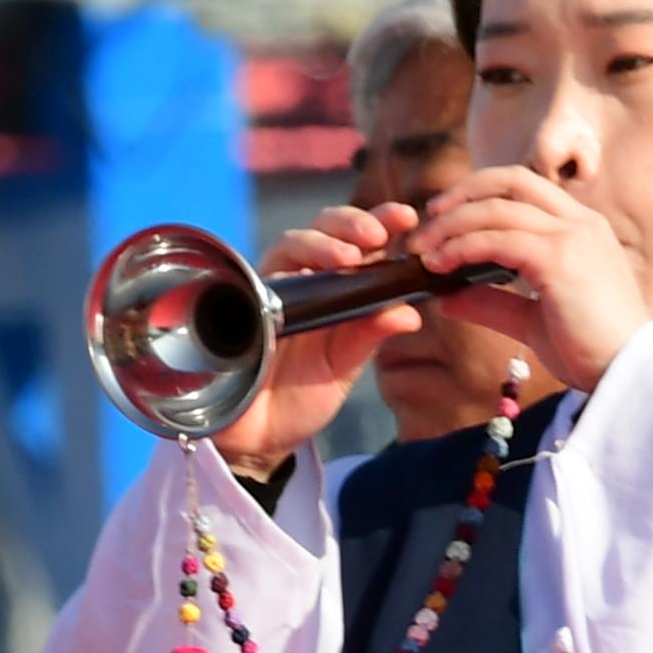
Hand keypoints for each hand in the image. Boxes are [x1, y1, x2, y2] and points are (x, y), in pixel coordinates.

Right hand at [213, 204, 429, 473]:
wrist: (260, 434)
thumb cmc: (303, 394)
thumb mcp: (345, 366)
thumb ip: (371, 335)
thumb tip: (411, 313)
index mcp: (337, 287)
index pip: (359, 241)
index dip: (380, 221)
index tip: (406, 218)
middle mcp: (304, 279)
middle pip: (323, 228)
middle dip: (350, 222)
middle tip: (376, 235)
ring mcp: (271, 289)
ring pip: (290, 243)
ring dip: (319, 243)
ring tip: (346, 257)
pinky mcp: (241, 305)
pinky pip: (255, 276)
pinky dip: (277, 272)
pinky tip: (297, 278)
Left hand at [414, 168, 649, 393]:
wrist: (627, 374)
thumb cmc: (591, 351)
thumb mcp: (533, 321)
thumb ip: (493, 303)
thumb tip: (446, 297)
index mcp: (582, 228)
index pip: (525, 187)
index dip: (481, 193)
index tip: (446, 216)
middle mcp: (580, 222)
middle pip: (510, 180)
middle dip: (462, 194)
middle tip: (426, 221)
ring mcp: (572, 236)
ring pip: (497, 208)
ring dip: (451, 225)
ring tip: (423, 250)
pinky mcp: (559, 259)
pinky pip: (497, 240)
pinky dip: (462, 247)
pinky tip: (440, 265)